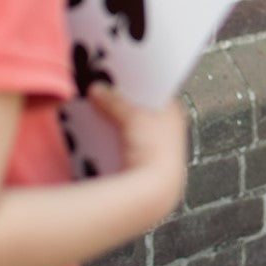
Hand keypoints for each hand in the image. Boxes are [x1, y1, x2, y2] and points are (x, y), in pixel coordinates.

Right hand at [88, 85, 187, 214]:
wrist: (154, 193)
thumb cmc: (156, 152)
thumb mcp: (134, 116)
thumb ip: (115, 101)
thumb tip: (98, 89)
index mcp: (174, 112)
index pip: (152, 88)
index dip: (133, 80)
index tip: (113, 72)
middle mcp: (168, 129)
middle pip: (138, 107)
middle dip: (119, 101)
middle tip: (97, 88)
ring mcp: (154, 148)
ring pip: (128, 127)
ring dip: (112, 121)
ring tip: (91, 109)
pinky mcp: (140, 165)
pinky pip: (120, 144)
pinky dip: (109, 139)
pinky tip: (93, 135)